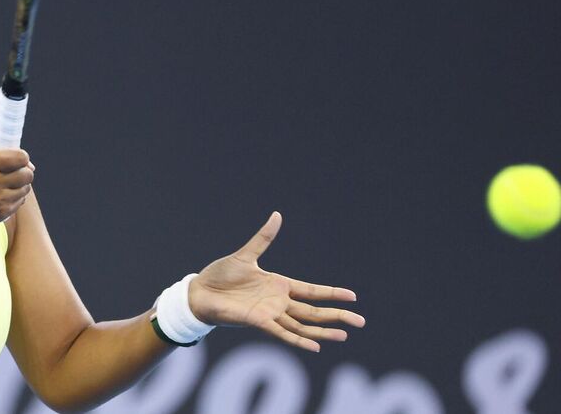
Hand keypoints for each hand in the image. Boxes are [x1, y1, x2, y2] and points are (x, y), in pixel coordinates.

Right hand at [0, 147, 33, 231]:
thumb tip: (28, 163)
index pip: (20, 157)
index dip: (22, 158)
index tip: (18, 161)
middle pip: (27, 174)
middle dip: (23, 172)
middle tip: (14, 173)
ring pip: (26, 188)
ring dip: (19, 186)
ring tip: (4, 186)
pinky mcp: (0, 213)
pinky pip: (20, 202)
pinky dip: (14, 198)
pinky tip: (1, 197)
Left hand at [188, 211, 364, 351]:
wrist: (199, 292)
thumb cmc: (220, 275)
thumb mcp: (245, 255)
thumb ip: (263, 238)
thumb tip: (277, 215)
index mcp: (278, 285)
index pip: (312, 291)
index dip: (332, 294)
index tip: (353, 297)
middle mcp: (278, 302)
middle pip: (314, 311)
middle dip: (337, 315)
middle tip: (361, 322)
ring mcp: (269, 314)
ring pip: (303, 325)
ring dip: (323, 331)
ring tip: (344, 335)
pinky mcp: (257, 322)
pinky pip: (282, 333)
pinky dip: (299, 340)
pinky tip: (316, 346)